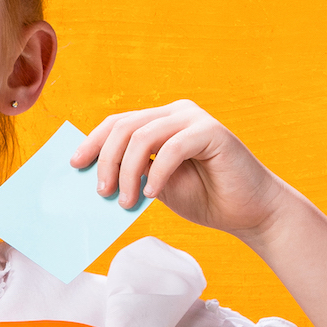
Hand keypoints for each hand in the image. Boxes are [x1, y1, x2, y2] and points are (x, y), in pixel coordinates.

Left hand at [70, 100, 293, 237]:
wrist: (250, 212)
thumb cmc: (205, 198)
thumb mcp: (157, 185)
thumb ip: (134, 173)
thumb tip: (95, 176)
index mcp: (162, 121)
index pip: (118, 123)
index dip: (93, 142)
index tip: (75, 165)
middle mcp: (176, 113)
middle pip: (125, 126)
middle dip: (106, 160)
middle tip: (101, 192)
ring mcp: (195, 119)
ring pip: (144, 135)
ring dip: (127, 171)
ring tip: (124, 201)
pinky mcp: (212, 132)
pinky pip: (172, 148)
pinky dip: (156, 173)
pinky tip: (152, 194)